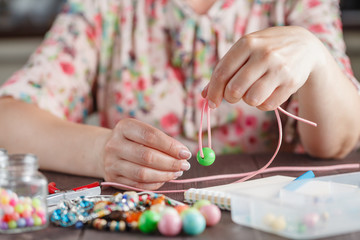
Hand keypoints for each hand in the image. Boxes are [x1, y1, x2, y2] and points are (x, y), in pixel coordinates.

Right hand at [100, 118, 190, 189]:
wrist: (104, 150)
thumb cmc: (133, 140)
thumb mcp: (144, 133)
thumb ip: (163, 141)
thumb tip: (183, 154)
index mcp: (124, 127)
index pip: (150, 136)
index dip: (170, 146)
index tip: (185, 153)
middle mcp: (115, 145)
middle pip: (147, 156)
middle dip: (170, 163)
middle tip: (184, 165)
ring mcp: (112, 163)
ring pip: (143, 174)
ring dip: (165, 175)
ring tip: (177, 172)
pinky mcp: (113, 179)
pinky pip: (139, 185)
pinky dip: (156, 183)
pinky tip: (165, 178)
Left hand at [203, 26, 325, 109]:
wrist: (305, 46)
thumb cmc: (266, 49)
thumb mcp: (245, 50)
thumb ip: (225, 69)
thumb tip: (205, 95)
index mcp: (247, 43)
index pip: (222, 73)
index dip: (213, 92)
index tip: (211, 103)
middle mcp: (264, 54)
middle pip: (235, 90)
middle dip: (230, 97)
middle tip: (235, 94)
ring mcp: (279, 68)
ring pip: (251, 99)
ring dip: (248, 100)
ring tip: (253, 90)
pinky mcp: (291, 83)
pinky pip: (267, 105)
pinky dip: (262, 104)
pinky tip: (267, 92)